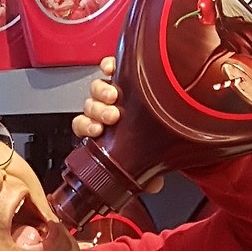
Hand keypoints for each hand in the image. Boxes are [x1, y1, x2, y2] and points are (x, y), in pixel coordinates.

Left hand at [70, 57, 162, 191]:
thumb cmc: (150, 139)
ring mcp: (112, 90)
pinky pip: (108, 65)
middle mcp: (104, 108)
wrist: (168, 116)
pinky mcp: (123, 73)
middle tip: (111, 116)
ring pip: (97, 88)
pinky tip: (113, 68)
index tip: (96, 131)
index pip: (83, 126)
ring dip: (102, 92)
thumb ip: (148, 173)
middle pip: (90, 106)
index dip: (86, 127)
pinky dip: (108, 65)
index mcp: (102, 128)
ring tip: (114, 96)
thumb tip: (154, 185)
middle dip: (97, 111)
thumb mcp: (149, 159)